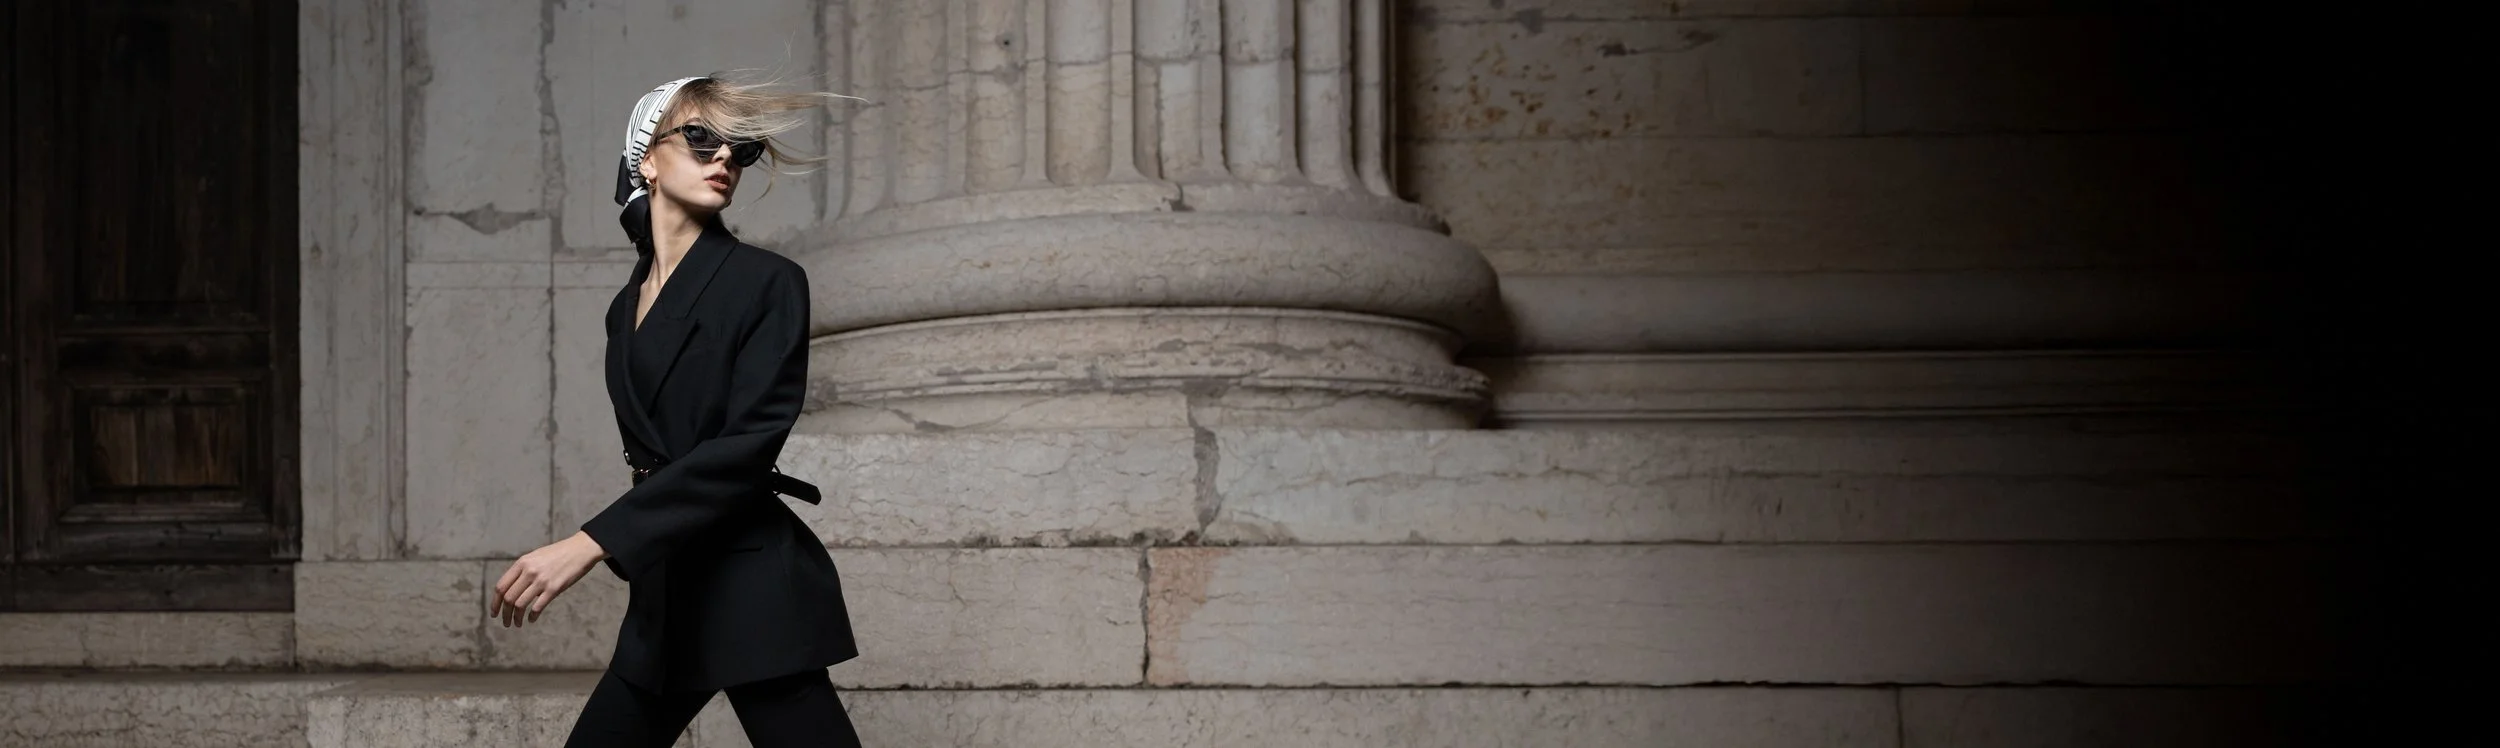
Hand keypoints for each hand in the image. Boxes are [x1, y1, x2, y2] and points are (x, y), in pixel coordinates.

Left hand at [490, 531, 607, 628]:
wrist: (581, 549)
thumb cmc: (559, 553)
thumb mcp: (535, 557)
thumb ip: (523, 570)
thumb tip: (512, 588)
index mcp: (522, 563)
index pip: (501, 587)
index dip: (495, 603)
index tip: (494, 613)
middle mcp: (529, 572)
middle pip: (508, 598)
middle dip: (504, 614)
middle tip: (505, 622)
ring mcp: (541, 580)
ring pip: (520, 605)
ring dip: (516, 618)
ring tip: (517, 624)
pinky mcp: (554, 589)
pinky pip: (537, 607)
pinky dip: (532, 616)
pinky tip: (532, 620)